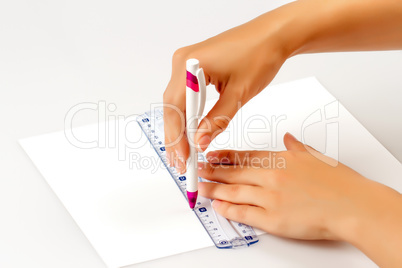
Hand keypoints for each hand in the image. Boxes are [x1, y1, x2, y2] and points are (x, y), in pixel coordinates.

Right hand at [163, 13, 290, 172]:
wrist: (272, 35)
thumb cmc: (260, 55)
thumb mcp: (239, 94)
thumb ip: (217, 120)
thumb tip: (199, 142)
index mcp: (190, 65)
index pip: (175, 109)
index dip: (177, 137)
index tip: (183, 158)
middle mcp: (182, 61)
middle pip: (172, 106)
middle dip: (176, 136)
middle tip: (181, 161)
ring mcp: (186, 63)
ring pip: (176, 102)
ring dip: (180, 126)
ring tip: (184, 151)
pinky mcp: (193, 65)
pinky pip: (185, 94)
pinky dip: (187, 113)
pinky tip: (190, 129)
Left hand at [198, 133, 401, 241]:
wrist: (352, 205)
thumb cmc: (338, 182)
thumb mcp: (315, 156)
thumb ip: (296, 147)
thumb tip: (287, 138)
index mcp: (280, 159)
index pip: (245, 156)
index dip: (225, 156)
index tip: (211, 156)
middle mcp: (272, 176)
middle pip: (235, 172)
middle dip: (213, 171)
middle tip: (198, 171)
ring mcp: (270, 198)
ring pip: (234, 191)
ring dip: (215, 189)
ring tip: (201, 188)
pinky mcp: (273, 219)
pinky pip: (244, 213)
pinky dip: (228, 209)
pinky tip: (218, 206)